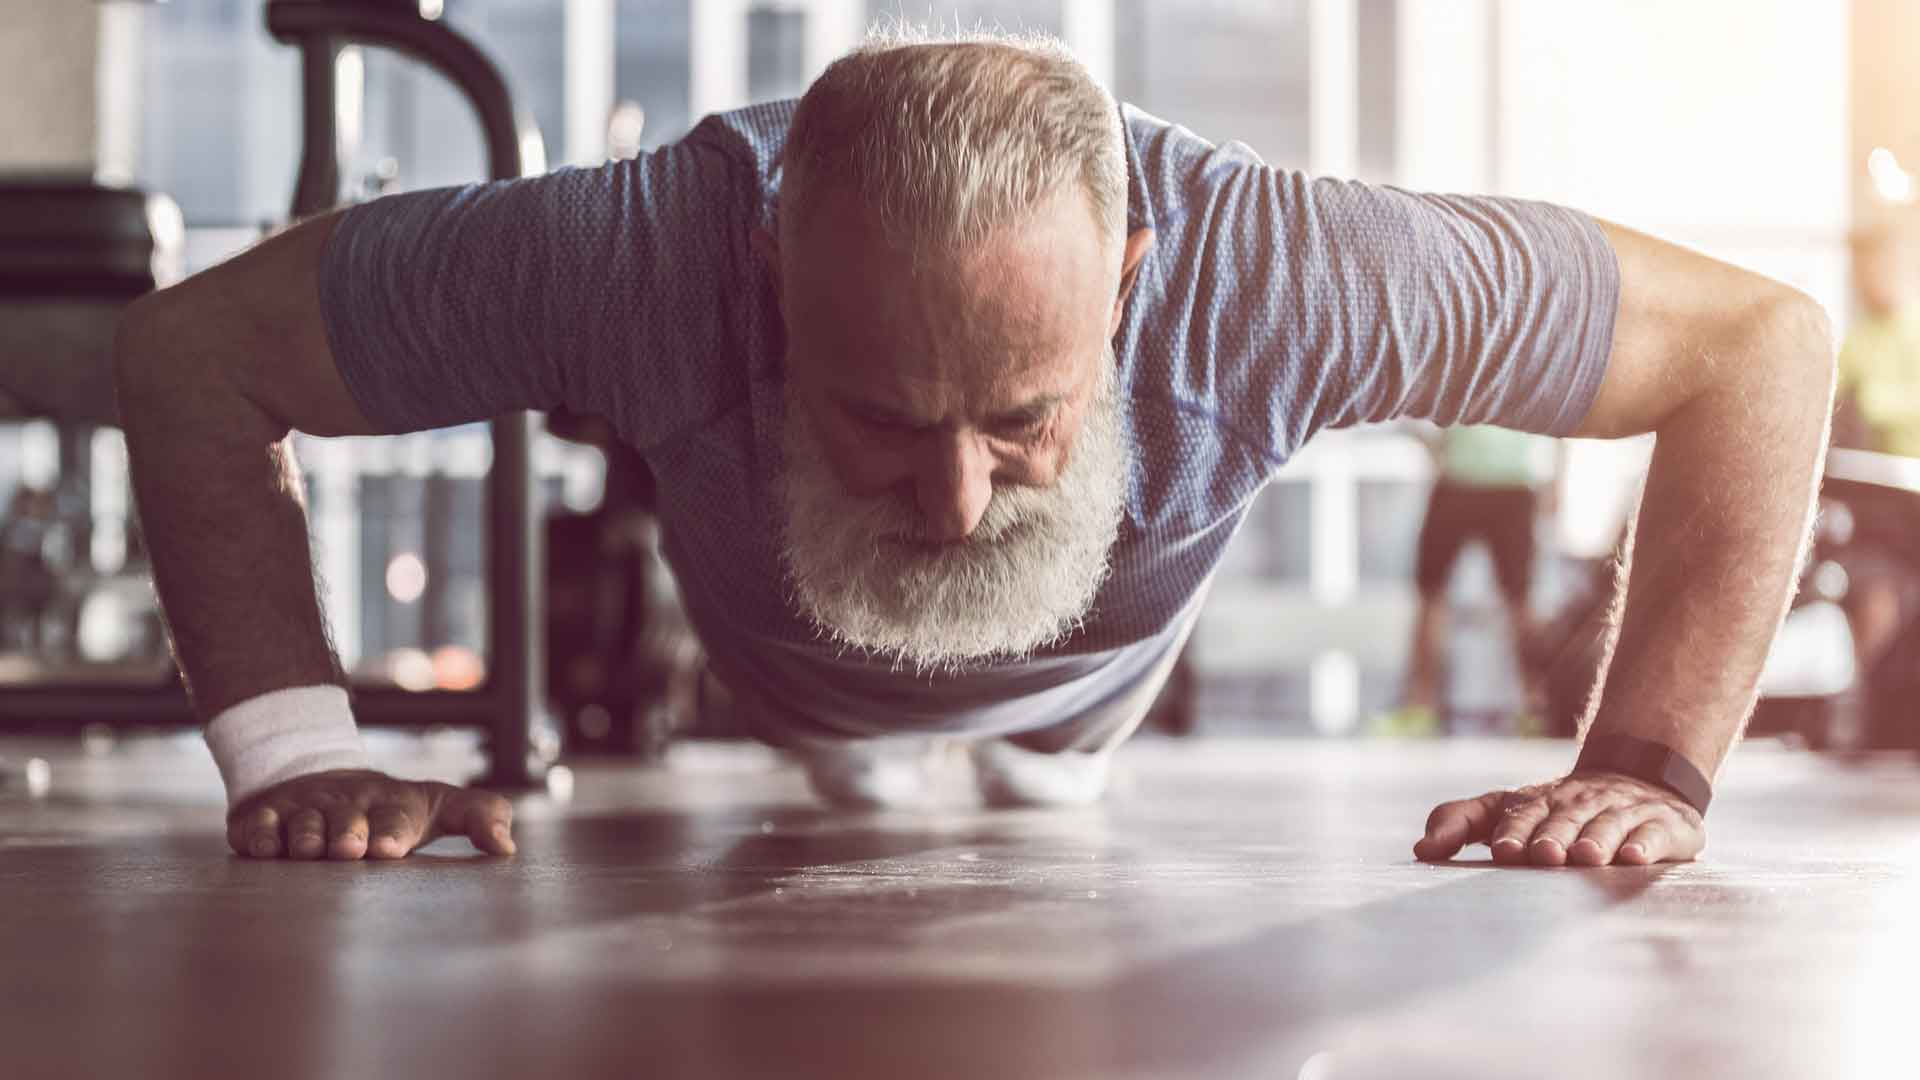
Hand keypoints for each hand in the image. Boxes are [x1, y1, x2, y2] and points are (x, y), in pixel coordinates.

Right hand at [226, 769, 516, 859]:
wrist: (320, 775)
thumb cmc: (389, 807)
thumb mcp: (440, 806)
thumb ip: (481, 816)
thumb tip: (508, 846)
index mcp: (391, 803)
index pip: (396, 817)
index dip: (392, 832)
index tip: (389, 850)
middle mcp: (346, 803)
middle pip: (345, 820)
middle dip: (347, 833)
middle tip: (351, 849)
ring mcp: (303, 809)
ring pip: (300, 823)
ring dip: (303, 838)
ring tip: (309, 851)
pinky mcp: (263, 817)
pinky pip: (256, 827)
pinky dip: (258, 836)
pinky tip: (262, 846)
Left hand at [1413, 771, 1703, 866]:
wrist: (1637, 777)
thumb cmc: (1555, 809)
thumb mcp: (1504, 808)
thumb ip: (1460, 822)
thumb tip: (1420, 851)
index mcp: (1539, 801)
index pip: (1521, 813)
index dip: (1513, 830)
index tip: (1504, 851)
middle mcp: (1580, 803)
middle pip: (1564, 819)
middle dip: (1553, 836)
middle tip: (1544, 855)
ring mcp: (1623, 811)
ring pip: (1608, 824)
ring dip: (1597, 840)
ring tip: (1587, 857)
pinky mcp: (1663, 824)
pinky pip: (1654, 832)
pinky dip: (1645, 844)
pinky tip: (1635, 857)